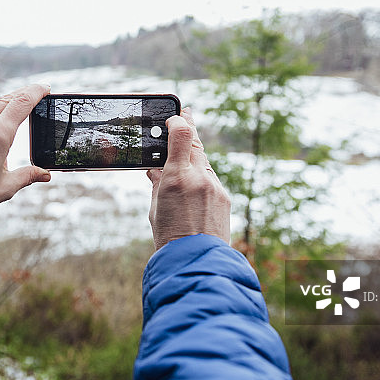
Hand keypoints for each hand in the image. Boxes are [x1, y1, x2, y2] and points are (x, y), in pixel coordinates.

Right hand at [147, 107, 230, 249]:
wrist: (195, 263)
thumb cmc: (169, 237)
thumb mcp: (155, 208)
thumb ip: (158, 183)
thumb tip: (156, 169)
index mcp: (176, 178)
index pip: (182, 134)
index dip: (178, 121)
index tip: (174, 117)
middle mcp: (199, 178)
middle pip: (196, 143)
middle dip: (188, 130)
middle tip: (185, 116)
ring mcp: (215, 187)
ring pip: (204, 161)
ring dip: (194, 155)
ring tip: (185, 151)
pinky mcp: (224, 197)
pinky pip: (211, 178)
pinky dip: (201, 175)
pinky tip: (193, 184)